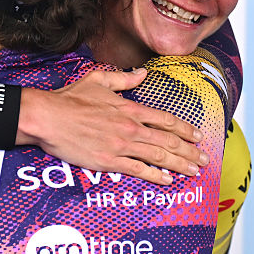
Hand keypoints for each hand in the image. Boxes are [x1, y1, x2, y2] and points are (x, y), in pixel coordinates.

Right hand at [18, 69, 208, 184]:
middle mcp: (130, 128)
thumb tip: (142, 73)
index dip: (185, 129)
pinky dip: (155, 175)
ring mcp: (121, 146)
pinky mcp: (109, 161)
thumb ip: (124, 78)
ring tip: (194, 171)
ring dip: (180, 165)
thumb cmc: (70, 99)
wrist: (48, 117)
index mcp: (129, 108)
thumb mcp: (99, 80)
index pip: (165, 119)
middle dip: (190, 151)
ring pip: (158, 156)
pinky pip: (138, 170)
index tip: (198, 136)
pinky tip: (168, 180)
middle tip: (205, 160)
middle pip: (168, 140)